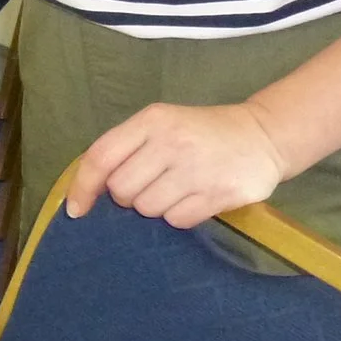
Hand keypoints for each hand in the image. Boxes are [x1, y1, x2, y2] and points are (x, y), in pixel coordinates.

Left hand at [66, 101, 289, 229]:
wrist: (264, 135)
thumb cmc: (200, 133)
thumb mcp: (161, 125)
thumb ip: (126, 149)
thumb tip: (86, 192)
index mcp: (152, 120)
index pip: (101, 157)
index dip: (82, 187)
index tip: (77, 210)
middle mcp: (173, 141)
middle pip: (122, 190)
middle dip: (129, 197)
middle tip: (151, 185)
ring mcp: (198, 168)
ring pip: (148, 209)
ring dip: (156, 207)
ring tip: (177, 189)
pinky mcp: (221, 193)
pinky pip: (178, 220)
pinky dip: (180, 216)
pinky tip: (195, 198)